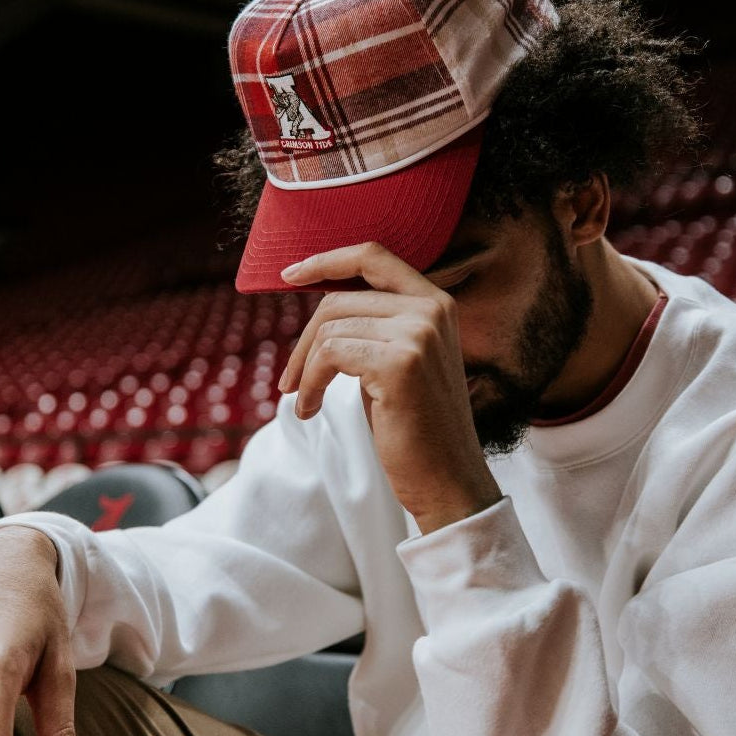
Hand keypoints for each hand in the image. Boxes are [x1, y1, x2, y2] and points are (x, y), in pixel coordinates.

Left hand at [278, 242, 501, 533]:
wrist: (447, 480)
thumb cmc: (416, 426)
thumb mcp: (399, 362)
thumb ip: (375, 327)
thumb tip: (322, 307)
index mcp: (436, 303)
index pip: (374, 256)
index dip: (327, 259)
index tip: (289, 275)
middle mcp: (432, 310)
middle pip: (339, 299)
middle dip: (304, 340)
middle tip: (288, 380)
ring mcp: (419, 334)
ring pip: (329, 329)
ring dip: (303, 369)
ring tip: (303, 400)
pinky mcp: (400, 363)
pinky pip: (329, 355)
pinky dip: (308, 383)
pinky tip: (310, 409)